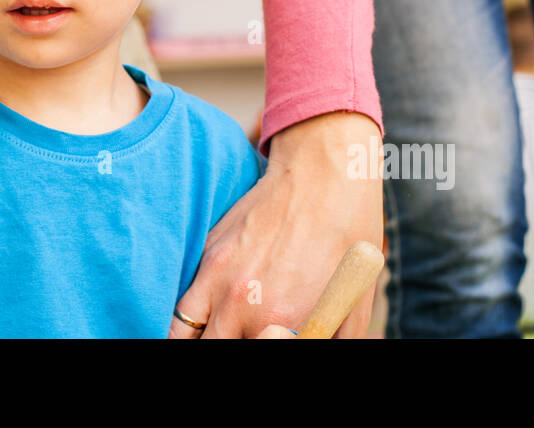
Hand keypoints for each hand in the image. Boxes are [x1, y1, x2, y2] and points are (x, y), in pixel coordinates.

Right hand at [169, 111, 383, 338]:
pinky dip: (185, 325)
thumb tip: (309, 343)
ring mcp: (218, 279)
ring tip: (218, 336)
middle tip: (243, 338)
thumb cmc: (348, 241)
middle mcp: (244, 304)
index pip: (257, 354)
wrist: (324, 178)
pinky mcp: (208, 258)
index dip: (270, 347)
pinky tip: (204, 324)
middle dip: (229, 347)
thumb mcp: (353, 307)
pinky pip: (180, 309)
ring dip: (203, 341)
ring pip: (185, 338)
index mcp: (284, 319)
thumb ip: (327, 340)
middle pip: (216, 349)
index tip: (273, 340)